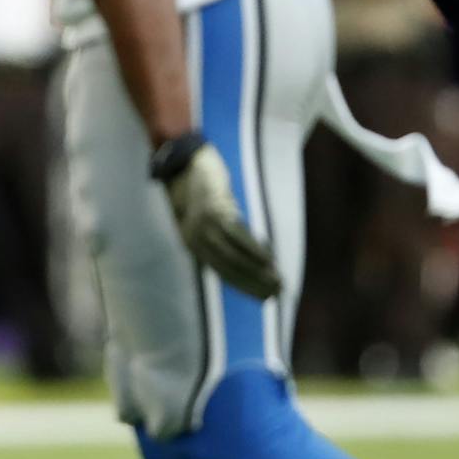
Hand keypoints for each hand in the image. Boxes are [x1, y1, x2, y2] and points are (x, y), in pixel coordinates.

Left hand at [157, 138, 281, 300]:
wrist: (181, 161)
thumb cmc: (195, 189)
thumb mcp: (200, 217)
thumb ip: (215, 237)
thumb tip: (244, 257)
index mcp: (191, 244)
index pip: (221, 272)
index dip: (244, 285)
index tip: (263, 296)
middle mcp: (194, 239)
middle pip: (228, 268)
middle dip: (253, 283)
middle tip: (276, 293)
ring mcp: (203, 226)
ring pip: (232, 257)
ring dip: (257, 271)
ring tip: (277, 280)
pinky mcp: (214, 210)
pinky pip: (236, 235)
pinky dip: (253, 249)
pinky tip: (268, 259)